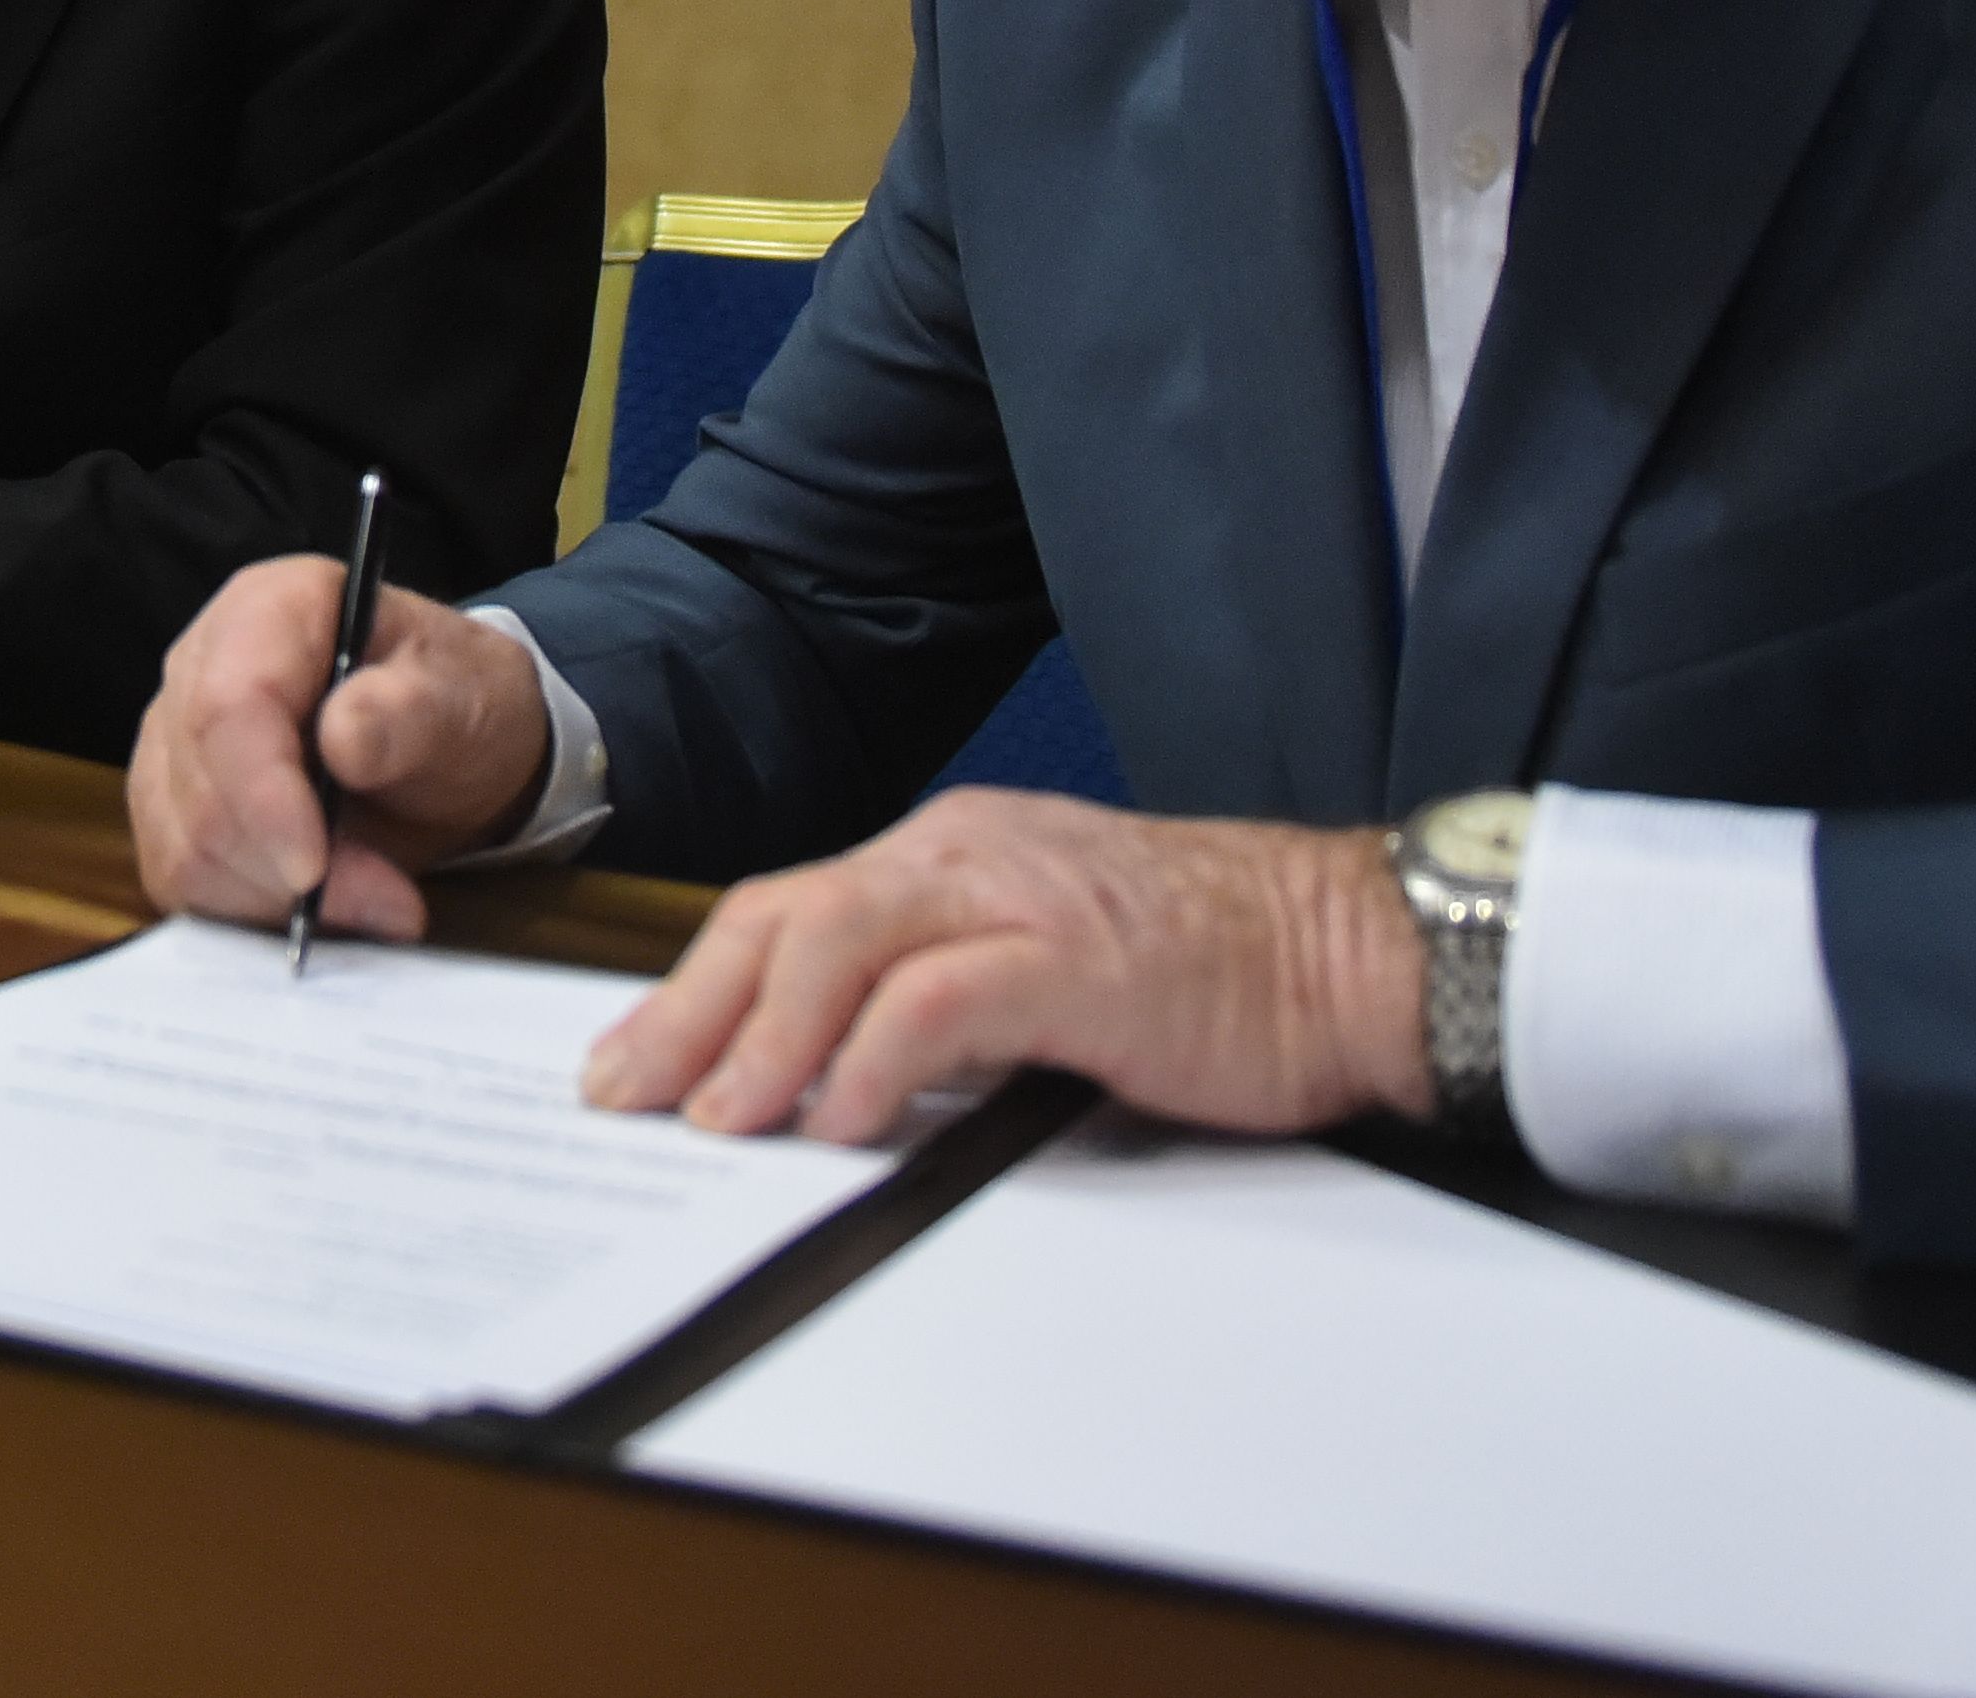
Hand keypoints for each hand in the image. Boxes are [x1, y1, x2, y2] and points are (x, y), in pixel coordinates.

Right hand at [129, 560, 553, 946]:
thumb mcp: (464, 695)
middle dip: (285, 869)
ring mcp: (174, 743)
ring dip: (276, 900)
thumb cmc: (453, 700)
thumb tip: (344, 736)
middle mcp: (200, 667)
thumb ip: (409, 711)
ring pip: (181, 848)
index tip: (313, 869)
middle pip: (197, 790)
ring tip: (374, 899)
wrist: (448, 745)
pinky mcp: (172, 811)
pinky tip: (322, 909)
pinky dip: (254, 914)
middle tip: (387, 901)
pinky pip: (183, 884)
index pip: (227, 704)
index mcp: (268, 610)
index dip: (261, 794)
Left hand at [580, 790, 1429, 1146]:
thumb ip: (942, 1001)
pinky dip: (874, 1058)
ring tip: (717, 1120)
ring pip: (841, 940)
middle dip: (689, 1011)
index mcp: (951, 854)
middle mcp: (967, 855)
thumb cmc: (1209, 970)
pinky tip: (841, 1118)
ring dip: (761, 1037)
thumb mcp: (1042, 970)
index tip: (637, 1063)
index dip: (697, 987)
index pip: (789, 909)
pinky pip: (942, 997)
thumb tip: (833, 1079)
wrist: (1348, 949)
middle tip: (626, 1095)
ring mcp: (1021, 900)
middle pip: (787, 916)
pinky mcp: (1079, 961)